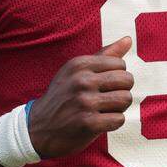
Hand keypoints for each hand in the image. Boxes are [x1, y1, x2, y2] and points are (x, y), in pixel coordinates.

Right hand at [28, 37, 133, 158]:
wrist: (37, 127)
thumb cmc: (63, 96)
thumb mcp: (76, 71)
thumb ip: (104, 55)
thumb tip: (128, 39)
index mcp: (79, 64)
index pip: (120, 64)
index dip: (117, 76)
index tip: (105, 85)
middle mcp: (82, 80)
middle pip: (127, 80)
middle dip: (123, 90)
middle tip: (109, 98)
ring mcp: (85, 102)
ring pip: (126, 99)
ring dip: (119, 107)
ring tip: (105, 109)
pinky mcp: (88, 123)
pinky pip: (119, 119)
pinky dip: (113, 122)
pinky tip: (101, 122)